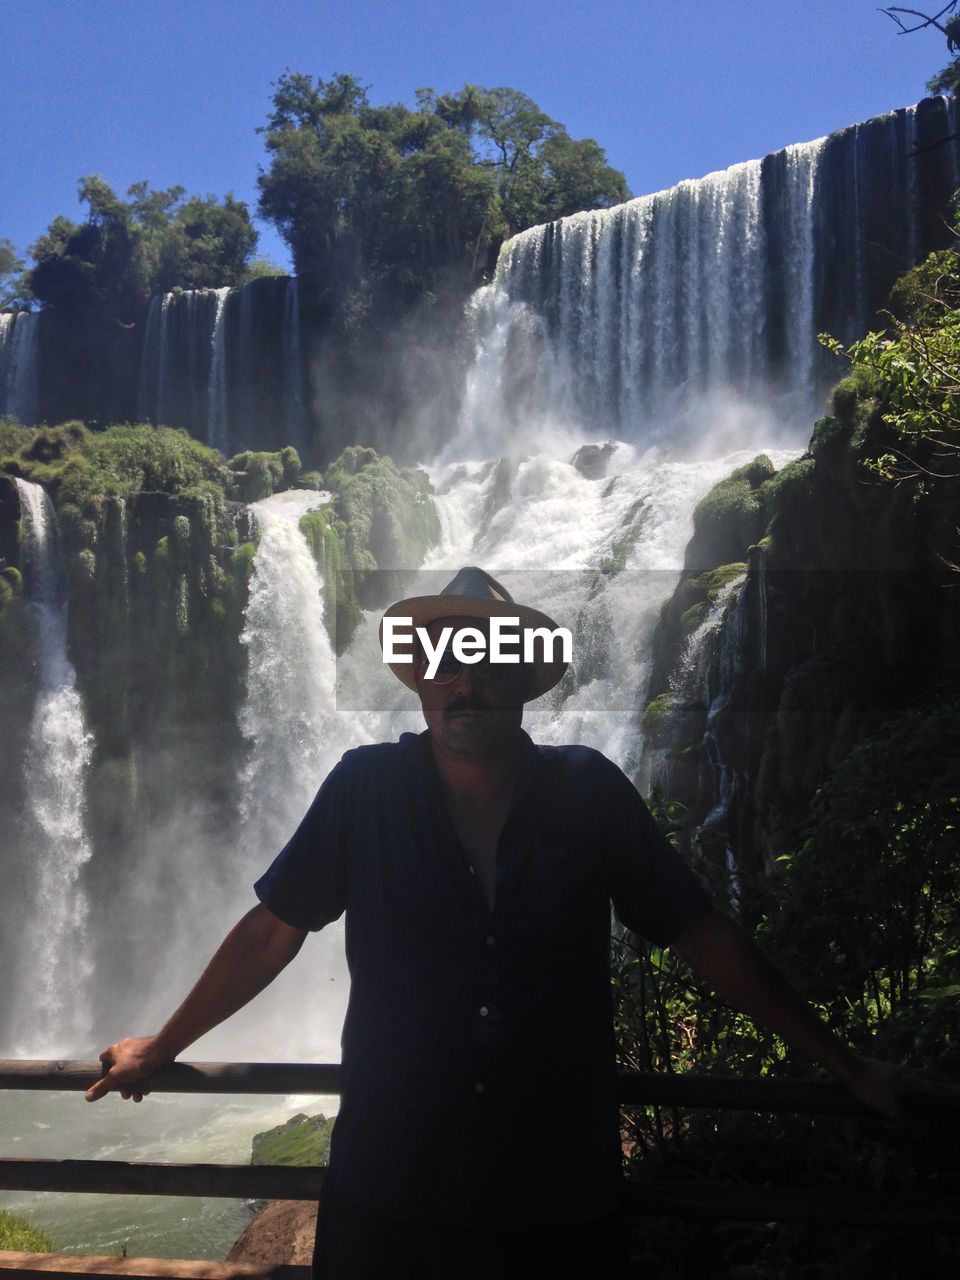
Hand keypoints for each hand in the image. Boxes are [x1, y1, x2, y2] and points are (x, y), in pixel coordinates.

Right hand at [84, 1035, 166, 1102]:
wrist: (162, 1050)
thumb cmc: (136, 1062)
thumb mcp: (116, 1076)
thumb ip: (102, 1087)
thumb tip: (87, 1097)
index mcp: (114, 1051)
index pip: (103, 1060)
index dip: (104, 1073)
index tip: (108, 1084)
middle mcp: (124, 1048)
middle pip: (119, 1071)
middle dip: (123, 1086)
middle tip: (128, 1095)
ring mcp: (137, 1050)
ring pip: (132, 1072)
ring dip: (134, 1086)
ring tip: (139, 1096)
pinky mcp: (149, 1054)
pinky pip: (142, 1069)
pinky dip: (143, 1080)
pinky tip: (147, 1089)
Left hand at [840, 1052, 959, 1118]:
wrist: (851, 1067)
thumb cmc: (871, 1087)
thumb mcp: (889, 1108)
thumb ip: (907, 1121)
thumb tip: (923, 1136)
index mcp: (913, 1082)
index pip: (938, 1087)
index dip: (953, 1091)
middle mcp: (910, 1073)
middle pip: (933, 1076)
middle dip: (946, 1082)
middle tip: (957, 1087)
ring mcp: (900, 1069)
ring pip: (922, 1072)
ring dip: (934, 1077)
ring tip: (939, 1082)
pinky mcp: (890, 1069)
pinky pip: (912, 1072)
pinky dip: (921, 1076)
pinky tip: (914, 1081)